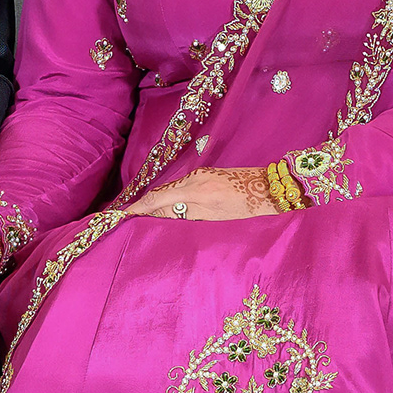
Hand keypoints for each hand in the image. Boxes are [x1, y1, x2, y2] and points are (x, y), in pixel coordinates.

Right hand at [128, 164, 277, 224]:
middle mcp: (194, 178)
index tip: (123, 215)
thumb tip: (158, 216)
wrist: (268, 188)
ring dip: (157, 202)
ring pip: (170, 189)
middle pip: (161, 192)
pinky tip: (167, 207)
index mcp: (195, 189)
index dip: (139, 207)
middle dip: (144, 205)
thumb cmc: (245, 206)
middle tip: (128, 218)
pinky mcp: (206, 175)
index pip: (158, 198)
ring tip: (144, 216)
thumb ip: (184, 214)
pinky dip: (170, 197)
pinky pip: (180, 187)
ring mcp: (200, 174)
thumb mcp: (213, 216)